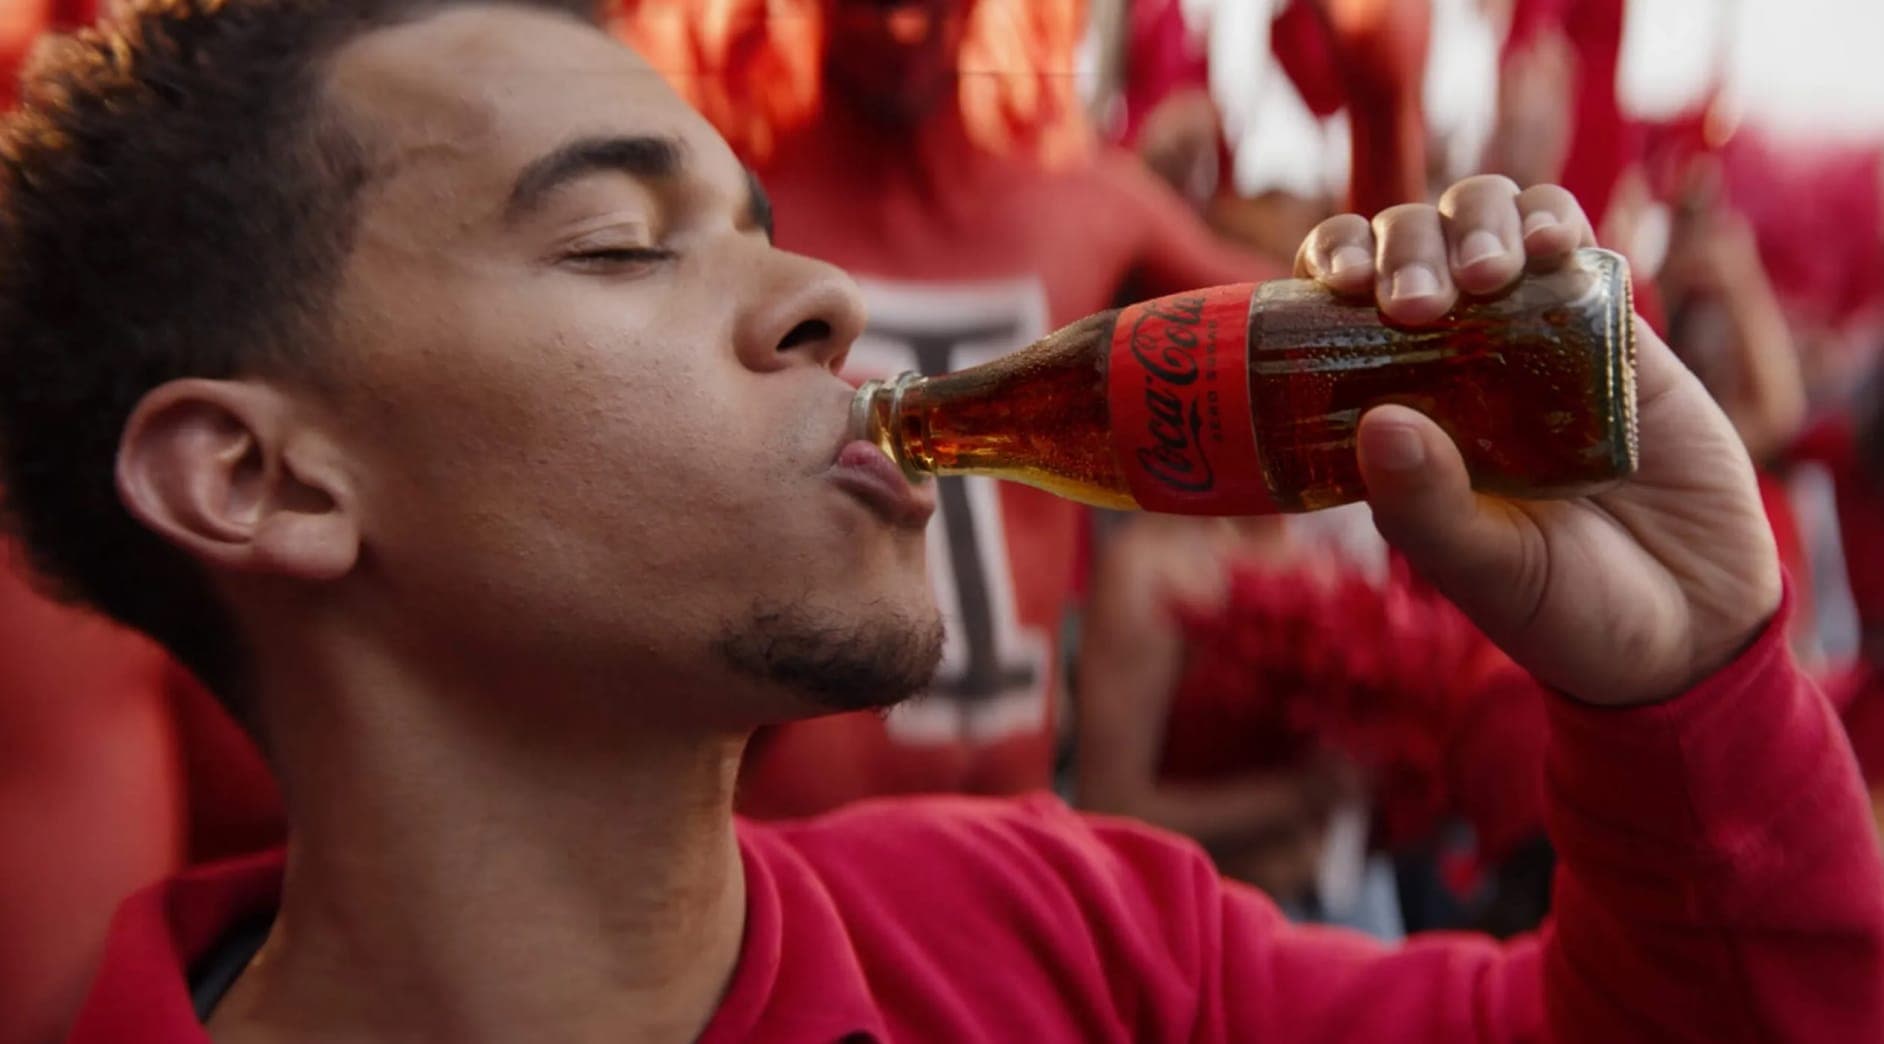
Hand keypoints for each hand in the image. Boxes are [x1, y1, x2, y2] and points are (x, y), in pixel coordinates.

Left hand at [1292, 175, 1780, 706]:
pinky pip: (1572, 244)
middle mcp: (1453, 360)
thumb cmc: (1563, 608)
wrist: (1691, 624)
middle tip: (1414, 304)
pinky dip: (1553, 219)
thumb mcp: (1484, 571)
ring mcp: (1531, 334)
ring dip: (1475, 222)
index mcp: (1398, 409)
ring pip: (1485, 222)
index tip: (1339, 283)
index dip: (1331, 270)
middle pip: (1408, 247)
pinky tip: (1551, 242)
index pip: (1338, 308)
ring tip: (1488, 276)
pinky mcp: (1611, 327)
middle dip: (1403, 248)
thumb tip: (1378, 419)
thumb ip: (1427, 507)